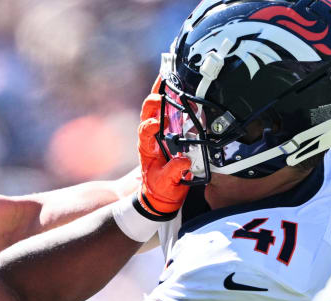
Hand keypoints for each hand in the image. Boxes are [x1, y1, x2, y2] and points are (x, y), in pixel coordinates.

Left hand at [136, 77, 191, 219]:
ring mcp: (161, 131)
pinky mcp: (171, 130)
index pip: (145, 130)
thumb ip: (173, 171)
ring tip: (172, 74)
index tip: (157, 123)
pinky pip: (172, 110)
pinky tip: (185, 85)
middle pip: (148, 111)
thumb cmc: (161, 189)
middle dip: (155, 97)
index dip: (150, 124)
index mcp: (147, 147)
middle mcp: (151, 136)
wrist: (161, 196)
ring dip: (164, 90)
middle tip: (164, 85)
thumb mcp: (166, 183)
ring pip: (158, 106)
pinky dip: (177, 96)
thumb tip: (183, 159)